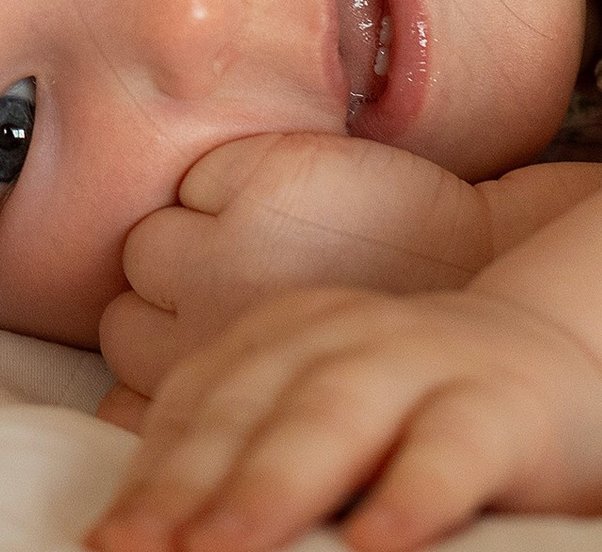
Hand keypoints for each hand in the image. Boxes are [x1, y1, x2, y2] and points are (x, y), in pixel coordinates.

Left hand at [85, 287, 601, 551]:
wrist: (567, 367)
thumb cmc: (413, 424)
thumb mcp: (322, 430)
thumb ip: (249, 465)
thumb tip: (145, 541)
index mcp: (289, 338)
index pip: (205, 404)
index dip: (154, 473)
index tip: (108, 542)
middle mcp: (349, 338)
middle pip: (257, 405)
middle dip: (191, 481)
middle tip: (138, 551)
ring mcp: (429, 364)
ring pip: (339, 413)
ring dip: (276, 484)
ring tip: (224, 550)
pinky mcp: (504, 409)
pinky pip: (453, 447)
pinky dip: (412, 492)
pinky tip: (377, 543)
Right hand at [101, 135, 492, 407]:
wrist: (479, 263)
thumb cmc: (386, 340)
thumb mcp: (291, 412)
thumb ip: (217, 414)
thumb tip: (128, 425)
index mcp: (228, 404)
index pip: (123, 401)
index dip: (158, 377)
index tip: (195, 360)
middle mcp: (210, 332)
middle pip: (121, 322)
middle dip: (166, 308)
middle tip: (232, 294)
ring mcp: (227, 250)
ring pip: (146, 246)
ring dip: (188, 242)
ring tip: (260, 245)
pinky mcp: (261, 176)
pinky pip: (199, 178)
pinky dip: (229, 181)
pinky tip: (285, 199)